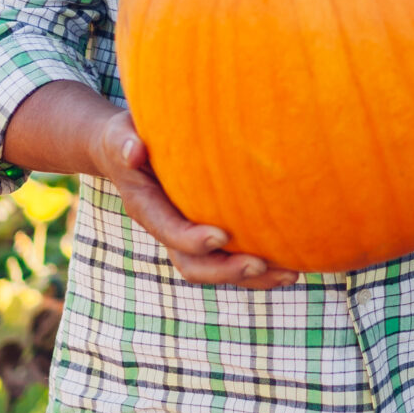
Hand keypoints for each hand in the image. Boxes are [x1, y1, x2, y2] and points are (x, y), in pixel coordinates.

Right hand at [92, 108, 297, 289]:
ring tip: (291, 273)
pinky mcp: (207, 233)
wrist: (128, 152)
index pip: (169, 231)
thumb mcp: (121, 135)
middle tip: (261, 265)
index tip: (222, 236)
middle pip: (194, 265)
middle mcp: (167, 230)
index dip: (192, 239)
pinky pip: (232, 258)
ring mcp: (187, 237)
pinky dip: (260, 266)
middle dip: (227, 270)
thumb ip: (125, 142)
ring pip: (218, 269)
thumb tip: (134, 150)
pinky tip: (293, 260)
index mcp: (147, 209)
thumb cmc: (128, 137)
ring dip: (253, 277)